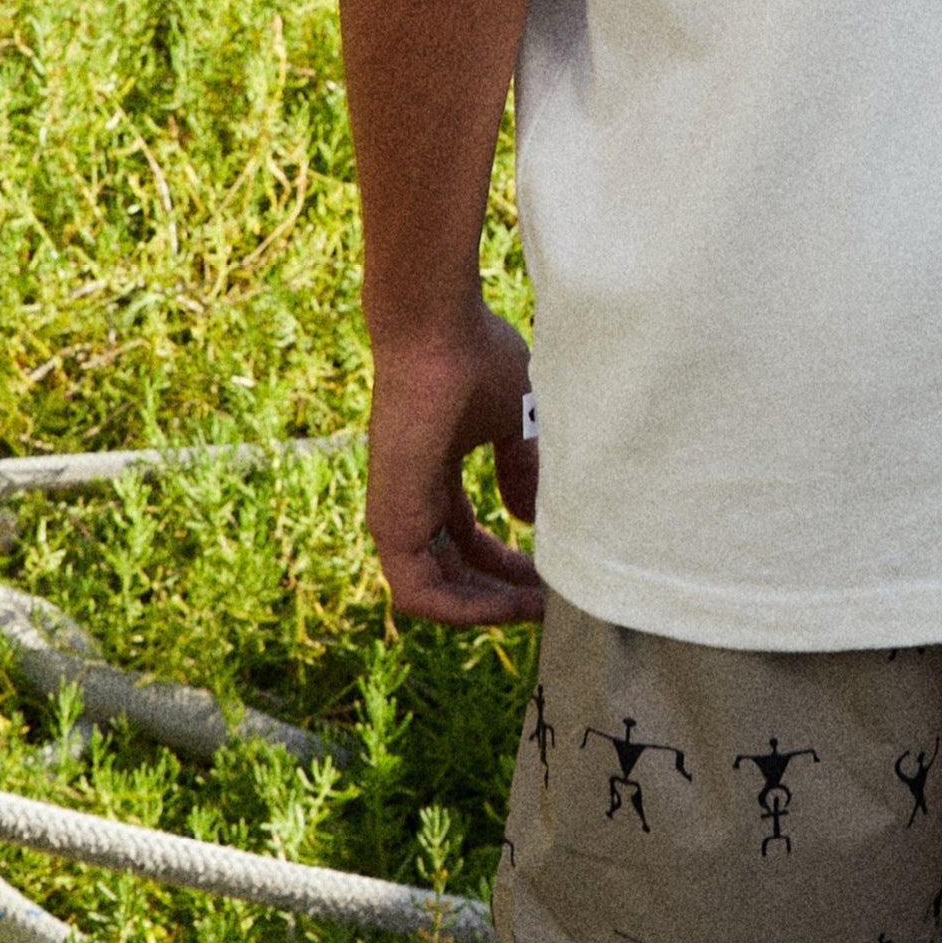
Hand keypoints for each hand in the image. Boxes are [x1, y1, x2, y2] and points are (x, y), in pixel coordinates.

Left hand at [365, 307, 543, 626]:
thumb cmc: (474, 360)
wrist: (438, 333)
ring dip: (486, 609)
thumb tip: (529, 517)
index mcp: (434, 473)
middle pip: (455, 570)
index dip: (508, 563)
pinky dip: (462, 610)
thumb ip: (522, 469)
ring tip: (536, 607)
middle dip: (503, 593)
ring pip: (436, 593)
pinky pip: (419, 595)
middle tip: (550, 601)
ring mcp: (397, 512)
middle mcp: (412, 498)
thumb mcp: (514, 423)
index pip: (465, 538)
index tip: (550, 575)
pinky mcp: (390, 523)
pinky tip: (508, 605)